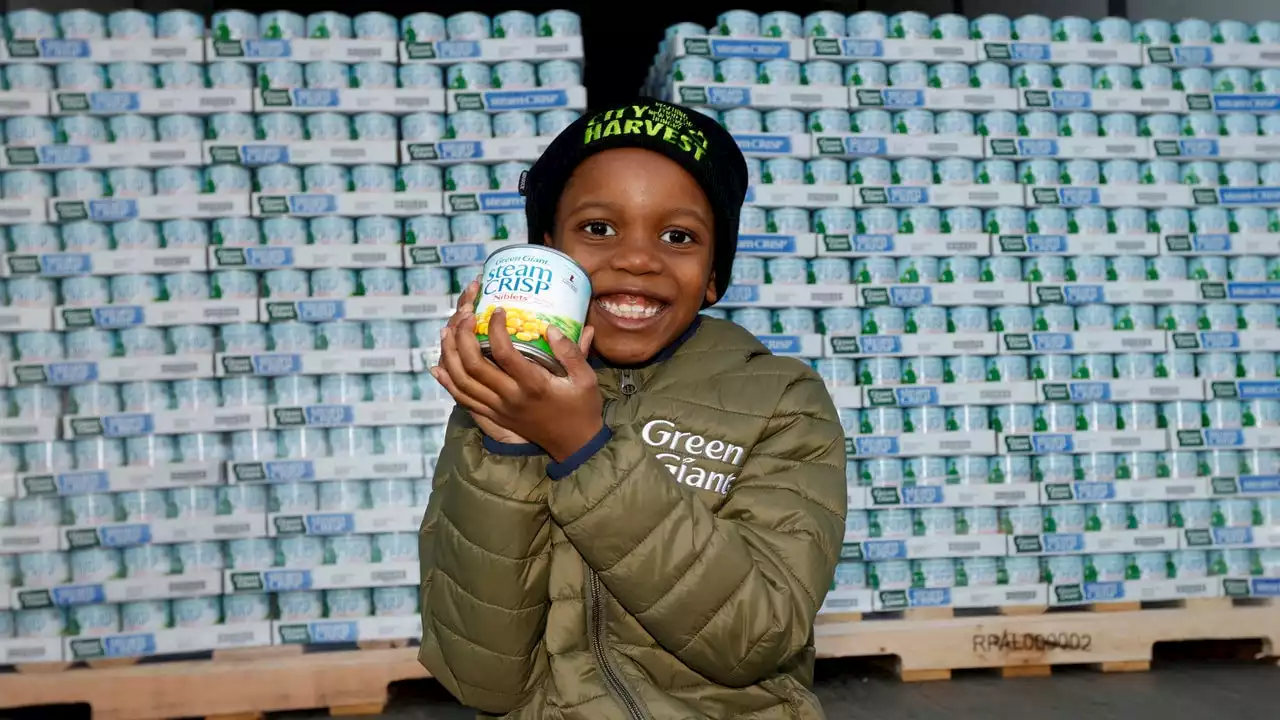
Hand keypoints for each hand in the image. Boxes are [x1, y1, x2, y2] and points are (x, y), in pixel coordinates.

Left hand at [432, 283, 602, 460]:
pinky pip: (463, 400)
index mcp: (534, 386)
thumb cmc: (582, 408)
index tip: (497, 310)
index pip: (505, 353)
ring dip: (450, 355)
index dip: (495, 328)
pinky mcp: (493, 417)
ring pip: (462, 381)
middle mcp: (511, 398)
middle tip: (466, 315)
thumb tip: (550, 327)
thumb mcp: (586, 379)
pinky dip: (447, 382)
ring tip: (447, 331)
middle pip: (474, 365)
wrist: (574, 445)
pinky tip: (437, 367)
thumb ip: (571, 352)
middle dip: (464, 336)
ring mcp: (499, 410)